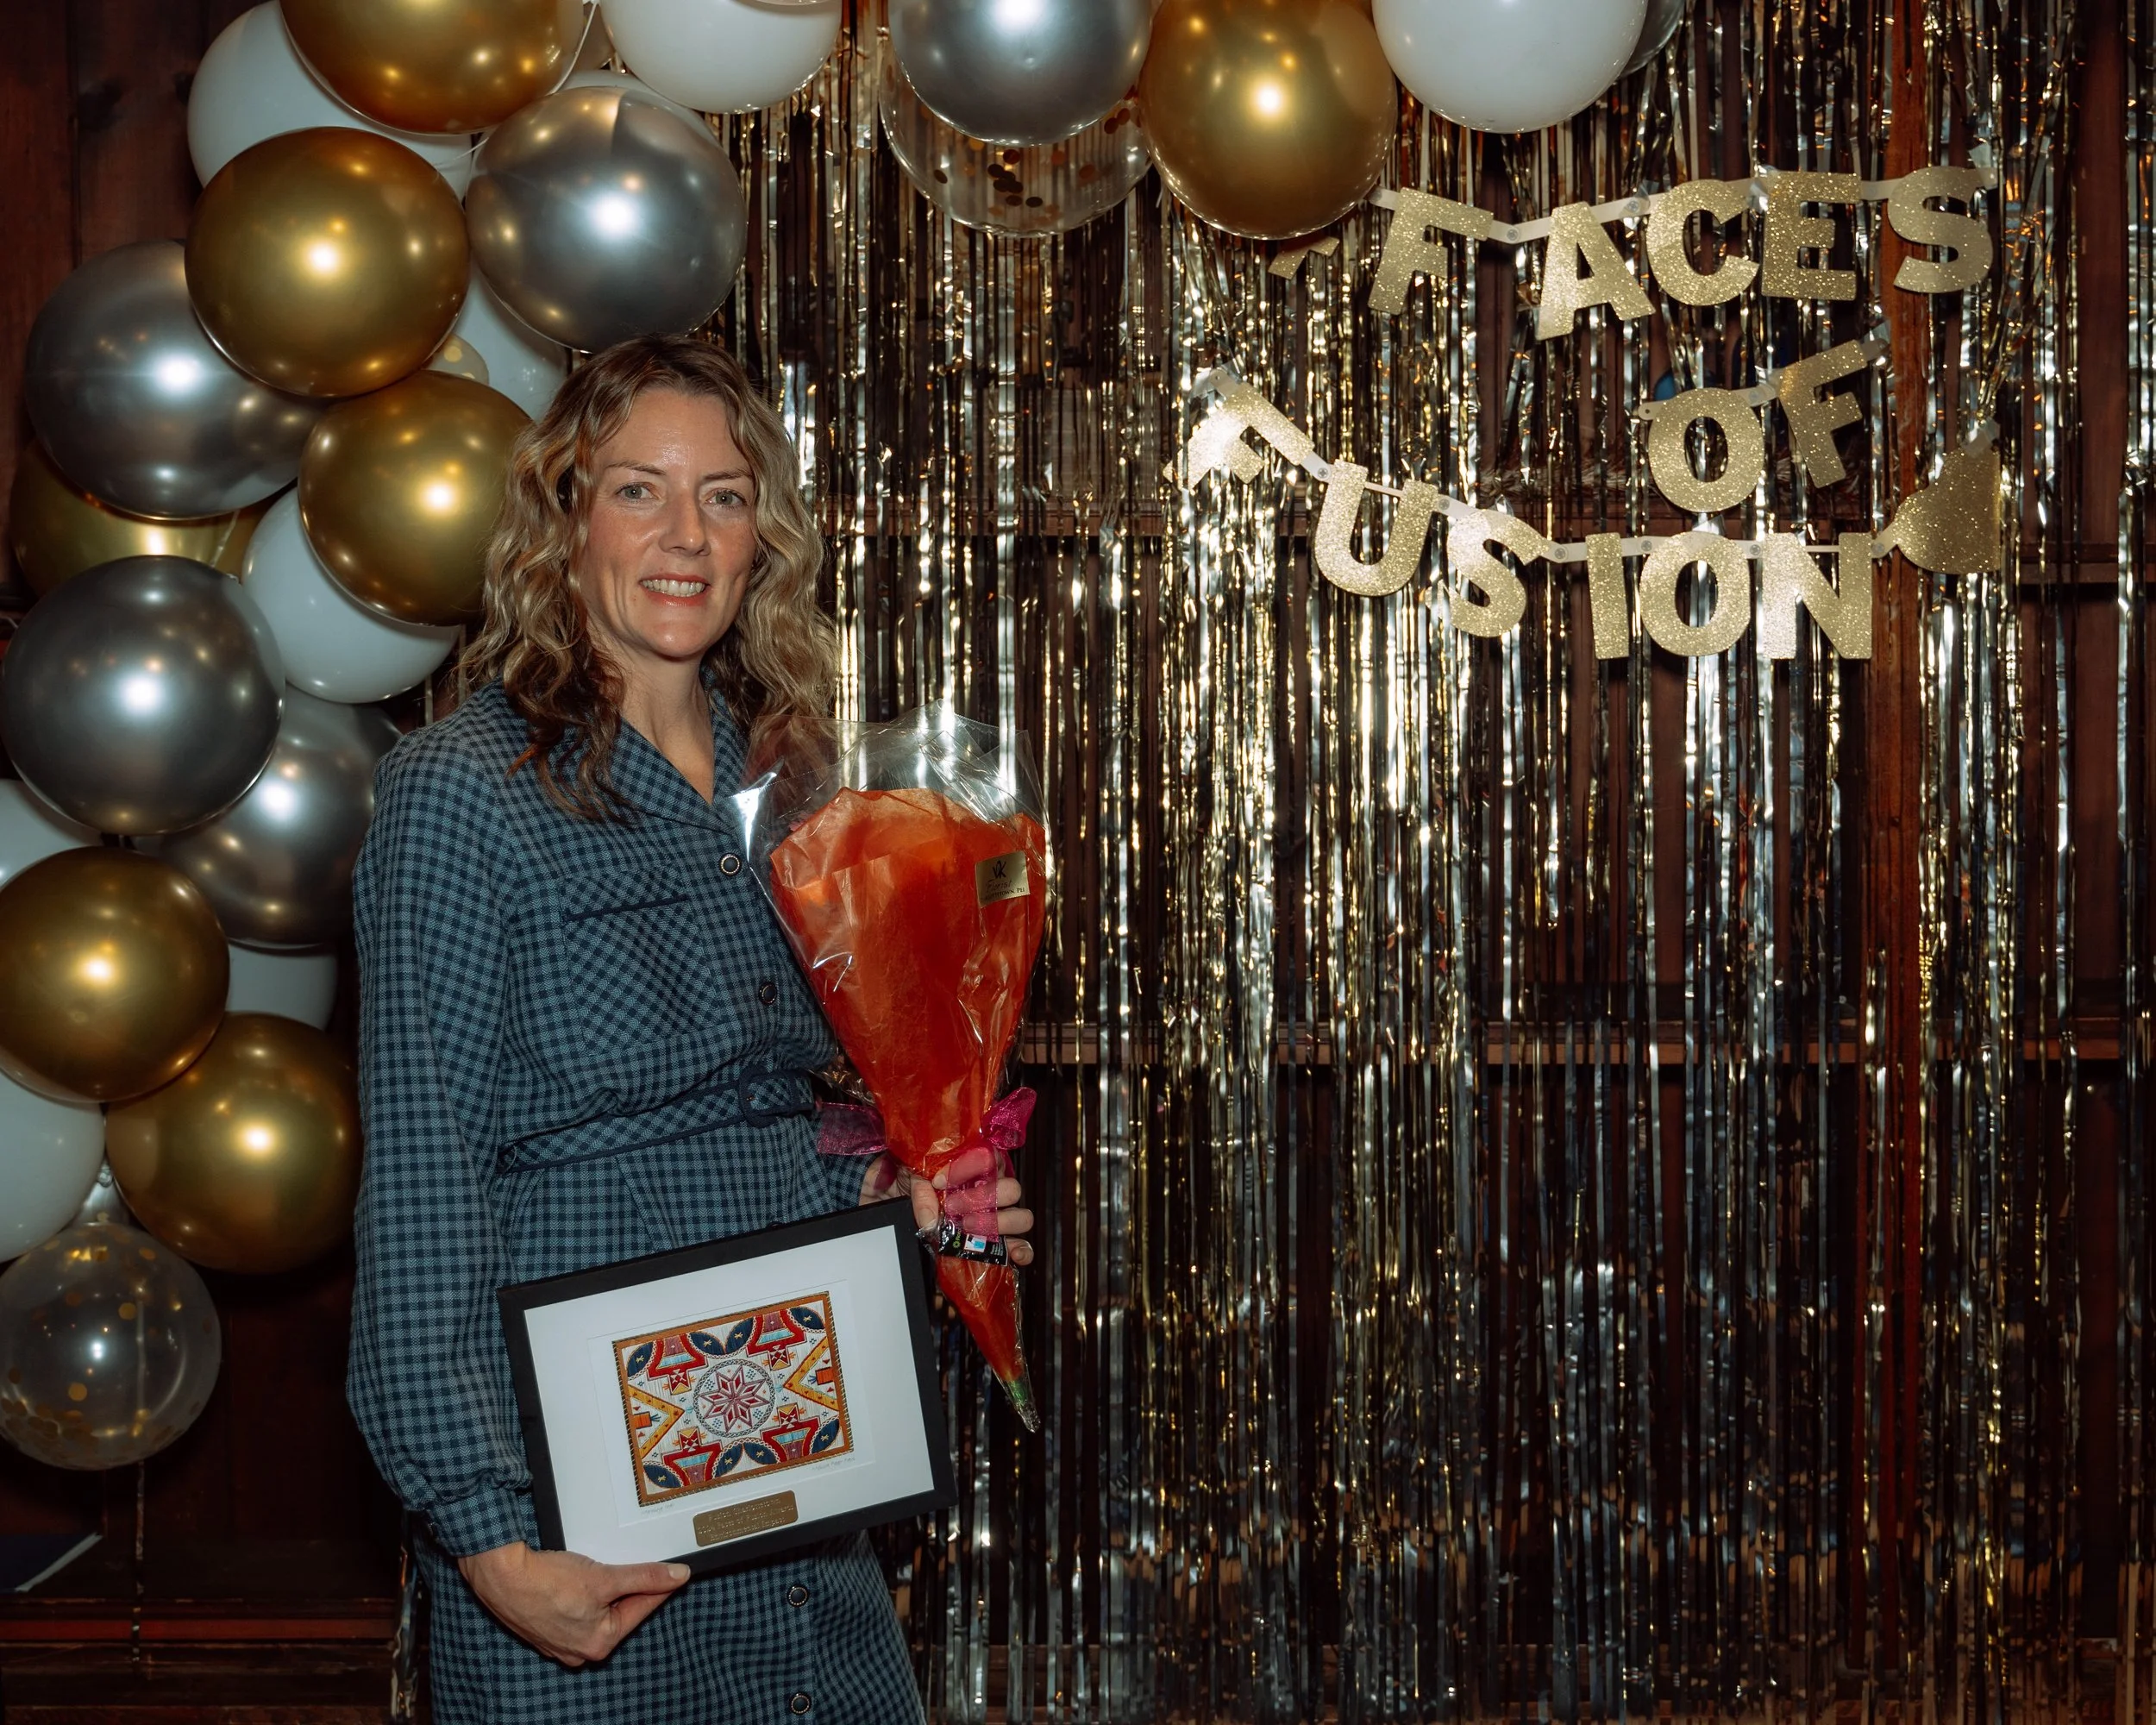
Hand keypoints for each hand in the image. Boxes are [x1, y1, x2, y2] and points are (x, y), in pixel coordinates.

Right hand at [456, 1541, 688, 1665]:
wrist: (502, 1576)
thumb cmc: (548, 1581)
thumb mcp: (605, 1577)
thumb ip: (644, 1577)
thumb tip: (678, 1576)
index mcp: (600, 1643)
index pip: (642, 1608)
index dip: (658, 1584)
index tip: (674, 1571)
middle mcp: (581, 1650)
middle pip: (619, 1610)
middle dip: (625, 1586)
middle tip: (629, 1561)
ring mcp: (561, 1642)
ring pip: (596, 1609)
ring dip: (602, 1588)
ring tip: (595, 1568)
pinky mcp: (545, 1629)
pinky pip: (575, 1610)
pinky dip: (580, 1594)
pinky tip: (575, 1577)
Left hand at [857, 1149, 1033, 1266]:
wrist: (883, 1209)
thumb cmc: (896, 1187)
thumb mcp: (898, 1178)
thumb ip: (914, 1187)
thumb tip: (931, 1218)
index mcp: (969, 1166)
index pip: (988, 1157)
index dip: (968, 1168)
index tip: (938, 1181)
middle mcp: (987, 1189)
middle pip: (1010, 1188)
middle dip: (983, 1199)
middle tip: (953, 1207)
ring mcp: (993, 1217)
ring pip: (1021, 1216)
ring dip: (998, 1223)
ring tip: (967, 1228)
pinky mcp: (993, 1244)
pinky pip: (1021, 1246)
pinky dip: (1021, 1250)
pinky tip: (1013, 1254)